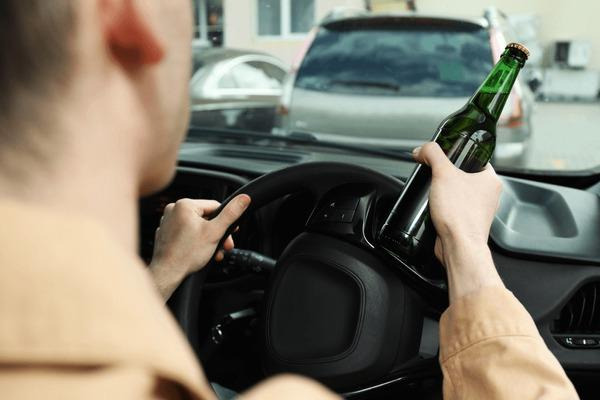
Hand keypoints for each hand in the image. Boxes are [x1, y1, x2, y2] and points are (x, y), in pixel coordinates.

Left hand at [149, 194, 250, 299]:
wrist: (168, 273)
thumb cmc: (187, 254)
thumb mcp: (215, 232)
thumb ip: (231, 214)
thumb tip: (243, 199)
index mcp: (185, 205)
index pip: (214, 206)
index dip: (225, 219)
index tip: (231, 231)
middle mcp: (173, 210)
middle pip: (205, 217)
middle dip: (217, 233)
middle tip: (224, 245)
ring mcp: (167, 222)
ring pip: (196, 226)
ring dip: (208, 238)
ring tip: (213, 251)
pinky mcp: (165, 233)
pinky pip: (185, 233)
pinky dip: (194, 241)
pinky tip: (200, 252)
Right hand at [413, 142, 503, 301]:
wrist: (459, 246)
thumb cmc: (460, 214)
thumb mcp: (443, 173)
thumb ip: (432, 154)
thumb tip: (423, 149)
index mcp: (491, 179)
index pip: (475, 158)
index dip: (457, 155)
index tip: (444, 157)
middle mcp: (488, 195)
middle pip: (463, 175)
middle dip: (446, 176)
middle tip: (435, 175)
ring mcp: (478, 210)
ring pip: (457, 193)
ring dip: (443, 192)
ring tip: (434, 193)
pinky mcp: (466, 223)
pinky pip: (453, 209)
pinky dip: (442, 207)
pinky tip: (434, 208)